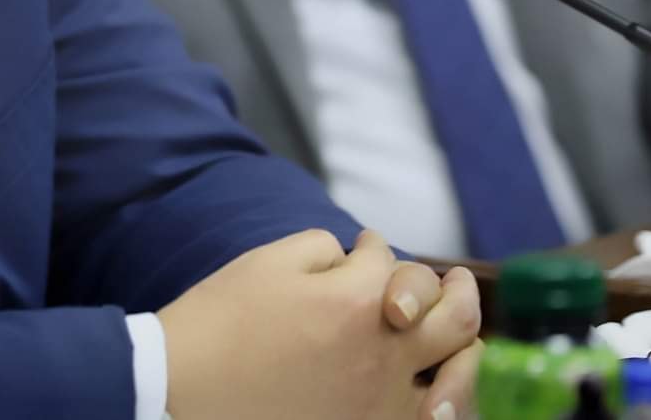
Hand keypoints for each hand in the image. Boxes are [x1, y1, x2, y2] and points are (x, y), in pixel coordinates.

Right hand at [157, 227, 481, 419]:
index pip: (388, 260)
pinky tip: (442, 392)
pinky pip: (436, 419)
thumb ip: (325, 247)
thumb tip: (355, 258)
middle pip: (454, 312)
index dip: (373, 249)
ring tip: (462, 332)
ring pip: (462, 367)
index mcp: (359, 298)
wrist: (185, 392)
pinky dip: (450, 401)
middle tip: (457, 281)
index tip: (360, 250)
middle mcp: (385, 349)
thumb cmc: (221, 322)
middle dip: (457, 288)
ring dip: (466, 342)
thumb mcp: (270, 260)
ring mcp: (384, 400)